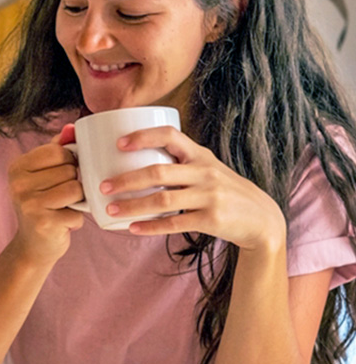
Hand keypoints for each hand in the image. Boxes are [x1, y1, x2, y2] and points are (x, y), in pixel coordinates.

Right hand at [6, 124, 85, 265]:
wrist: (32, 246)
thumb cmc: (43, 205)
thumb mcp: (44, 175)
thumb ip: (56, 149)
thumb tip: (71, 127)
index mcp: (17, 167)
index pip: (59, 150)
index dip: (70, 162)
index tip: (63, 176)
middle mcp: (18, 184)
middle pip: (69, 170)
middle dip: (74, 183)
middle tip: (63, 197)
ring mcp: (29, 204)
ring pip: (76, 189)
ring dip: (78, 201)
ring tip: (66, 207)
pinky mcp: (43, 223)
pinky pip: (77, 212)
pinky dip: (77, 219)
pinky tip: (64, 223)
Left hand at [100, 126, 285, 251]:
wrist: (262, 219)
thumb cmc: (223, 191)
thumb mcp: (206, 170)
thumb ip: (178, 164)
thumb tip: (132, 162)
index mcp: (200, 155)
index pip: (170, 135)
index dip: (143, 136)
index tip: (118, 143)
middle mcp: (205, 172)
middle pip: (158, 172)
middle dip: (126, 179)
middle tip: (102, 186)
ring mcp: (210, 196)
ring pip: (162, 200)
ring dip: (132, 205)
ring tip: (110, 209)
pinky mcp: (212, 220)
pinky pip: (174, 223)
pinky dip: (151, 226)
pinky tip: (132, 228)